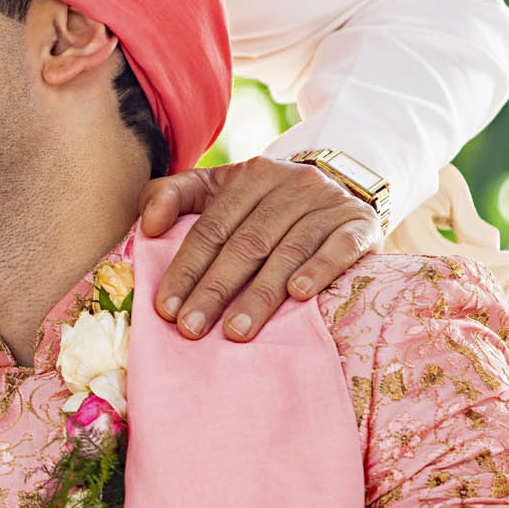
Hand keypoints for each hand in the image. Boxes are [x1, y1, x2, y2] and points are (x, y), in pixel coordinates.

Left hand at [139, 160, 380, 341]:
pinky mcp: (360, 223)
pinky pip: (340, 247)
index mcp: (250, 176)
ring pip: (289, 250)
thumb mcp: (217, 190)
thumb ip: (172, 196)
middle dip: (216, 290)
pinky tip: (299, 295)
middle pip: (247, 243)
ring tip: (236, 332)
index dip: (186, 268)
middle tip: (193, 329)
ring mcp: (329, 202)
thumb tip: (147, 224)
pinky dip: (319, 270)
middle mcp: (291, 184)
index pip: (211, 227)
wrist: (342, 190)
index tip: (167, 309)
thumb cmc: (265, 204)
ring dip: (261, 294)